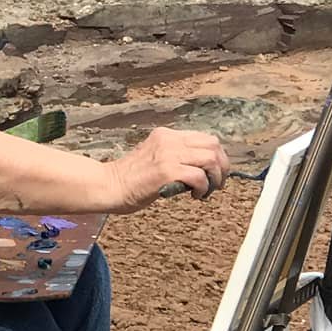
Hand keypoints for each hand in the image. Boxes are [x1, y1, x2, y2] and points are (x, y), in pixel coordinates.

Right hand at [105, 127, 231, 211]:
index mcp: (167, 135)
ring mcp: (168, 154)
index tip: (215, 173)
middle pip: (213, 145)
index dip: (217, 156)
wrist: (109, 186)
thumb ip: (176, 157)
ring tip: (205, 191)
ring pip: (210, 159)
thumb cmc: (131, 179)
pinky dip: (203, 189)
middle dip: (222, 167)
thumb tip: (204, 169)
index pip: (205, 138)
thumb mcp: (156, 157)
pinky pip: (199, 176)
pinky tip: (194, 196)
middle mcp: (169, 140)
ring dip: (214, 178)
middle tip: (216, 184)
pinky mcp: (166, 171)